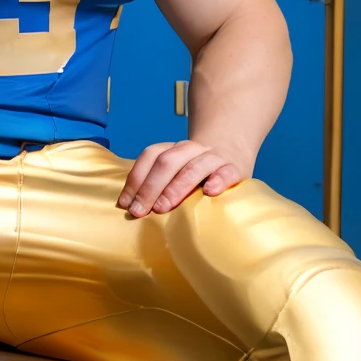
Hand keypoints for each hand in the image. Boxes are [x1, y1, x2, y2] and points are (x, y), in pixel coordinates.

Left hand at [116, 140, 244, 216]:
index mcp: (173, 149)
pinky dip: (218, 180)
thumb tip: (129, 208)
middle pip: (167, 162)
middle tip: (139, 211)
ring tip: (163, 208)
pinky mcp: (235, 168)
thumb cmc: (196, 174)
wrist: (232, 153)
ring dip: (175, 187)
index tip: (125, 204)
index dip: (135, 179)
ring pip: (194, 167)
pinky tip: (210, 192)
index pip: (150, 156)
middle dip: (150, 188)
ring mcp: (214, 157)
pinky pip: (227, 172)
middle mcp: (191, 149)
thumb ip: (156, 185)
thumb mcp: (175, 174)